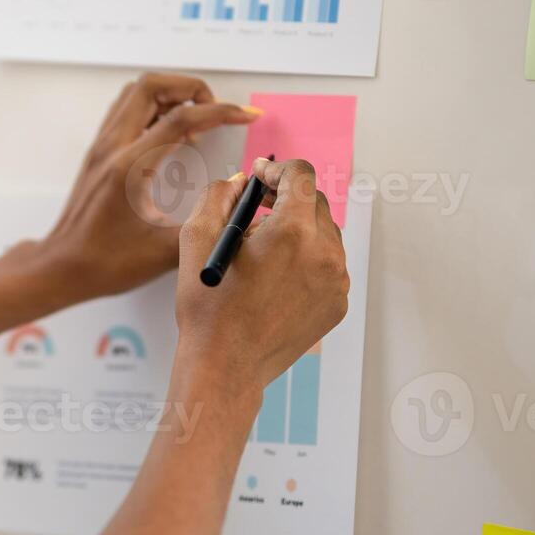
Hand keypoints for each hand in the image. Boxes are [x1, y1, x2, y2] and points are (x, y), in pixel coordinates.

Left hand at [36, 73, 259, 303]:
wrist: (62, 266)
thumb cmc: (105, 262)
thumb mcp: (163, 252)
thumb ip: (206, 222)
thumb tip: (239, 203)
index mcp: (129, 168)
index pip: (180, 119)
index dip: (220, 111)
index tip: (245, 116)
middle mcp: (112, 148)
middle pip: (152, 86)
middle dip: (192, 89)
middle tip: (216, 111)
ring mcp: (102, 146)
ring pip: (136, 92)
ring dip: (171, 94)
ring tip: (197, 119)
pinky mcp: (99, 151)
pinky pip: (126, 109)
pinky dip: (154, 107)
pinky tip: (172, 132)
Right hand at [174, 158, 349, 403]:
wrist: (225, 366)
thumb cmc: (207, 306)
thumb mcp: (196, 237)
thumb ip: (218, 195)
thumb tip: (241, 182)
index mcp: (292, 231)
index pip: (301, 176)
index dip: (277, 168)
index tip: (261, 176)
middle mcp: (324, 253)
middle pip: (315, 203)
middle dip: (287, 197)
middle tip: (258, 206)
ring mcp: (336, 282)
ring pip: (324, 235)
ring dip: (299, 230)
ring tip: (264, 247)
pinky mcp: (338, 304)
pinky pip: (328, 267)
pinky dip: (306, 261)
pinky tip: (276, 277)